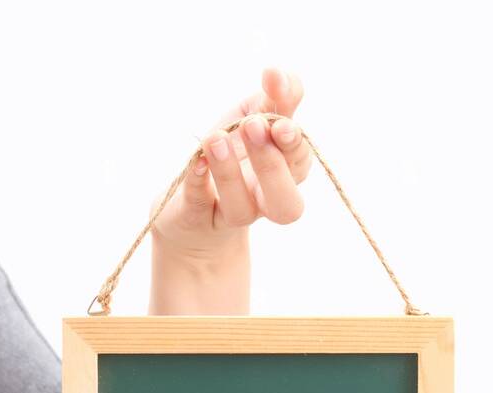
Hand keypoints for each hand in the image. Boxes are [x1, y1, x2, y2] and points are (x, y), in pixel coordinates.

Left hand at [154, 68, 310, 258]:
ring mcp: (232, 213)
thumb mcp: (255, 114)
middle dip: (271, 165)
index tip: (279, 122)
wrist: (191, 202)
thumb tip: (276, 73)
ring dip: (230, 173)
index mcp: (287, 171)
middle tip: (251, 126)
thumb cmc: (233, 151)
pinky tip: (196, 160)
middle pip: (284, 202)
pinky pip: (199, 205)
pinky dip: (197, 182)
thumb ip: (276, 95)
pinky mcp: (198, 218)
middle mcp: (264, 199)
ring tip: (215, 139)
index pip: (300, 162)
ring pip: (241, 209)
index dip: (293, 143)